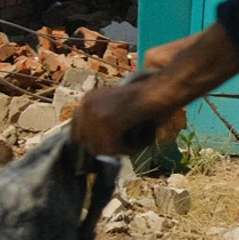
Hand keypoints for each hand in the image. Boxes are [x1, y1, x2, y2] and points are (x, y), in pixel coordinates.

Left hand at [73, 24, 238, 155]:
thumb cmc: (148, 100)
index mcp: (87, 98)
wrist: (162, 90)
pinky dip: (126, 149)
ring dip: (118, 149)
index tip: (107, 145)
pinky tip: (136, 141)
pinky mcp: (108, 121)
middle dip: (105, 147)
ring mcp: (96, 112)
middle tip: (123, 144)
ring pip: (99, 148)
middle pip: (85, 142)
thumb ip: (103, 121)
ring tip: (132, 142)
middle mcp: (87, 103)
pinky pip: (112, 148)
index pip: (77, 131)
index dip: (93, 141)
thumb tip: (92, 147)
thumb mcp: (117, 107)